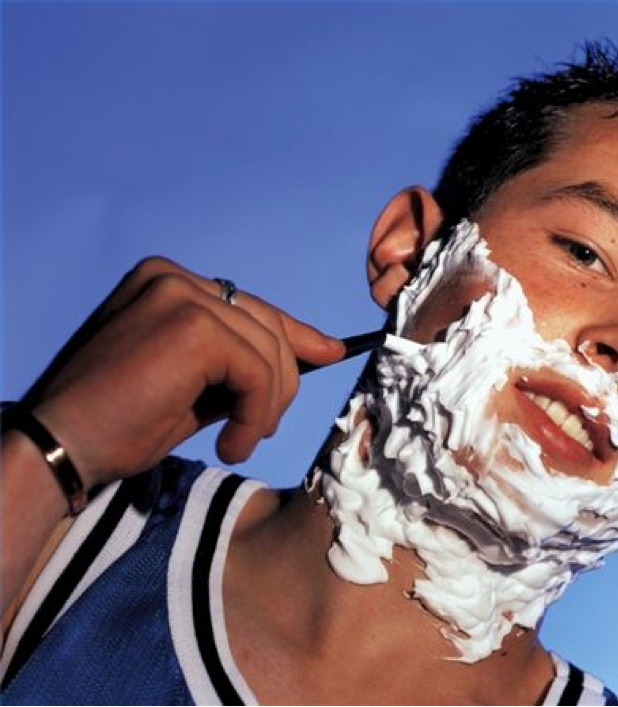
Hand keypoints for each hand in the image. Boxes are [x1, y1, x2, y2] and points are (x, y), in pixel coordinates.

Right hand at [21, 257, 344, 488]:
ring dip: (267, 408)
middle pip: (268, 326)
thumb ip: (238, 364)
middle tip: (260, 429)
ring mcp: (182, 296)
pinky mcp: (193, 326)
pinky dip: (257, 415)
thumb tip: (307, 358)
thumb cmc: (115, 423)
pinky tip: (232, 444)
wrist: (57, 448)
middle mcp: (174, 278)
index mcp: (167, 282)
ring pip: (271, 353)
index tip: (329, 351)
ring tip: (238, 442)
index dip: (295, 333)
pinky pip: (260, 373)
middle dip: (282, 382)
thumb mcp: (191, 384)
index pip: (249, 305)